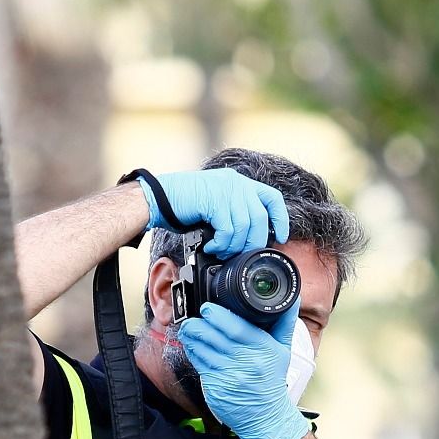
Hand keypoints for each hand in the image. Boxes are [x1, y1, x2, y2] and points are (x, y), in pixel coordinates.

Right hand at [137, 168, 290, 256]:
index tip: (281, 236)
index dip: (280, 219)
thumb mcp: (214, 206)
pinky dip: (222, 244)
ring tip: (220, 252)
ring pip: (245, 227)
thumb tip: (244, 240)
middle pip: (260, 219)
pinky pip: (229, 229)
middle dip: (253, 243)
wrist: (157, 198)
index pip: (272, 198)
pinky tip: (212, 247)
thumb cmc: (181, 205)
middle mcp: (237, 184)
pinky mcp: (216, 200)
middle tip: (239, 255)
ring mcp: (228, 190)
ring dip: (233, 246)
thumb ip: (231, 215)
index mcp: (239, 183)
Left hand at [177, 302, 310, 438]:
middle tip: (192, 317)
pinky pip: (199, 364)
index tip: (208, 308)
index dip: (218, 316)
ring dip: (191, 337)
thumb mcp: (283, 351)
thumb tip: (292, 300)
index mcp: (262, 349)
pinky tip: (191, 344)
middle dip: (199, 324)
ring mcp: (228, 376)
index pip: (237, 328)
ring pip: (203, 350)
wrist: (265, 416)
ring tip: (187, 327)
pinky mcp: (215, 388)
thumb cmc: (272, 380)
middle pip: (215, 337)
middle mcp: (245, 362)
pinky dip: (193, 352)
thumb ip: (284, 323)